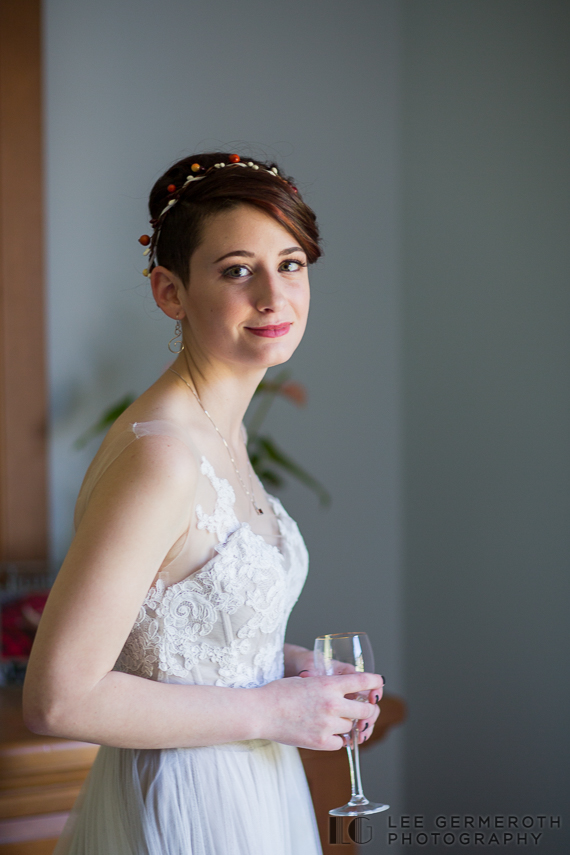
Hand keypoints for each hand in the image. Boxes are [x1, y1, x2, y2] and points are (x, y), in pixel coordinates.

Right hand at [258, 672, 383, 749]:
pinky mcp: (321, 742)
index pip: (362, 681)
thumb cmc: (279, 692)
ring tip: (338, 721)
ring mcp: (327, 725)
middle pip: (365, 709)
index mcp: (328, 684)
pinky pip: (341, 743)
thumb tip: (343, 691)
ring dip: (348, 724)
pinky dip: (338, 739)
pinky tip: (329, 733)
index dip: (374, 681)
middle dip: (368, 709)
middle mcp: (332, 704)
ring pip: (352, 727)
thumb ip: (327, 686)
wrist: (261, 712)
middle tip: (366, 710)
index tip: (378, 682)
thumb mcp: (306, 680)